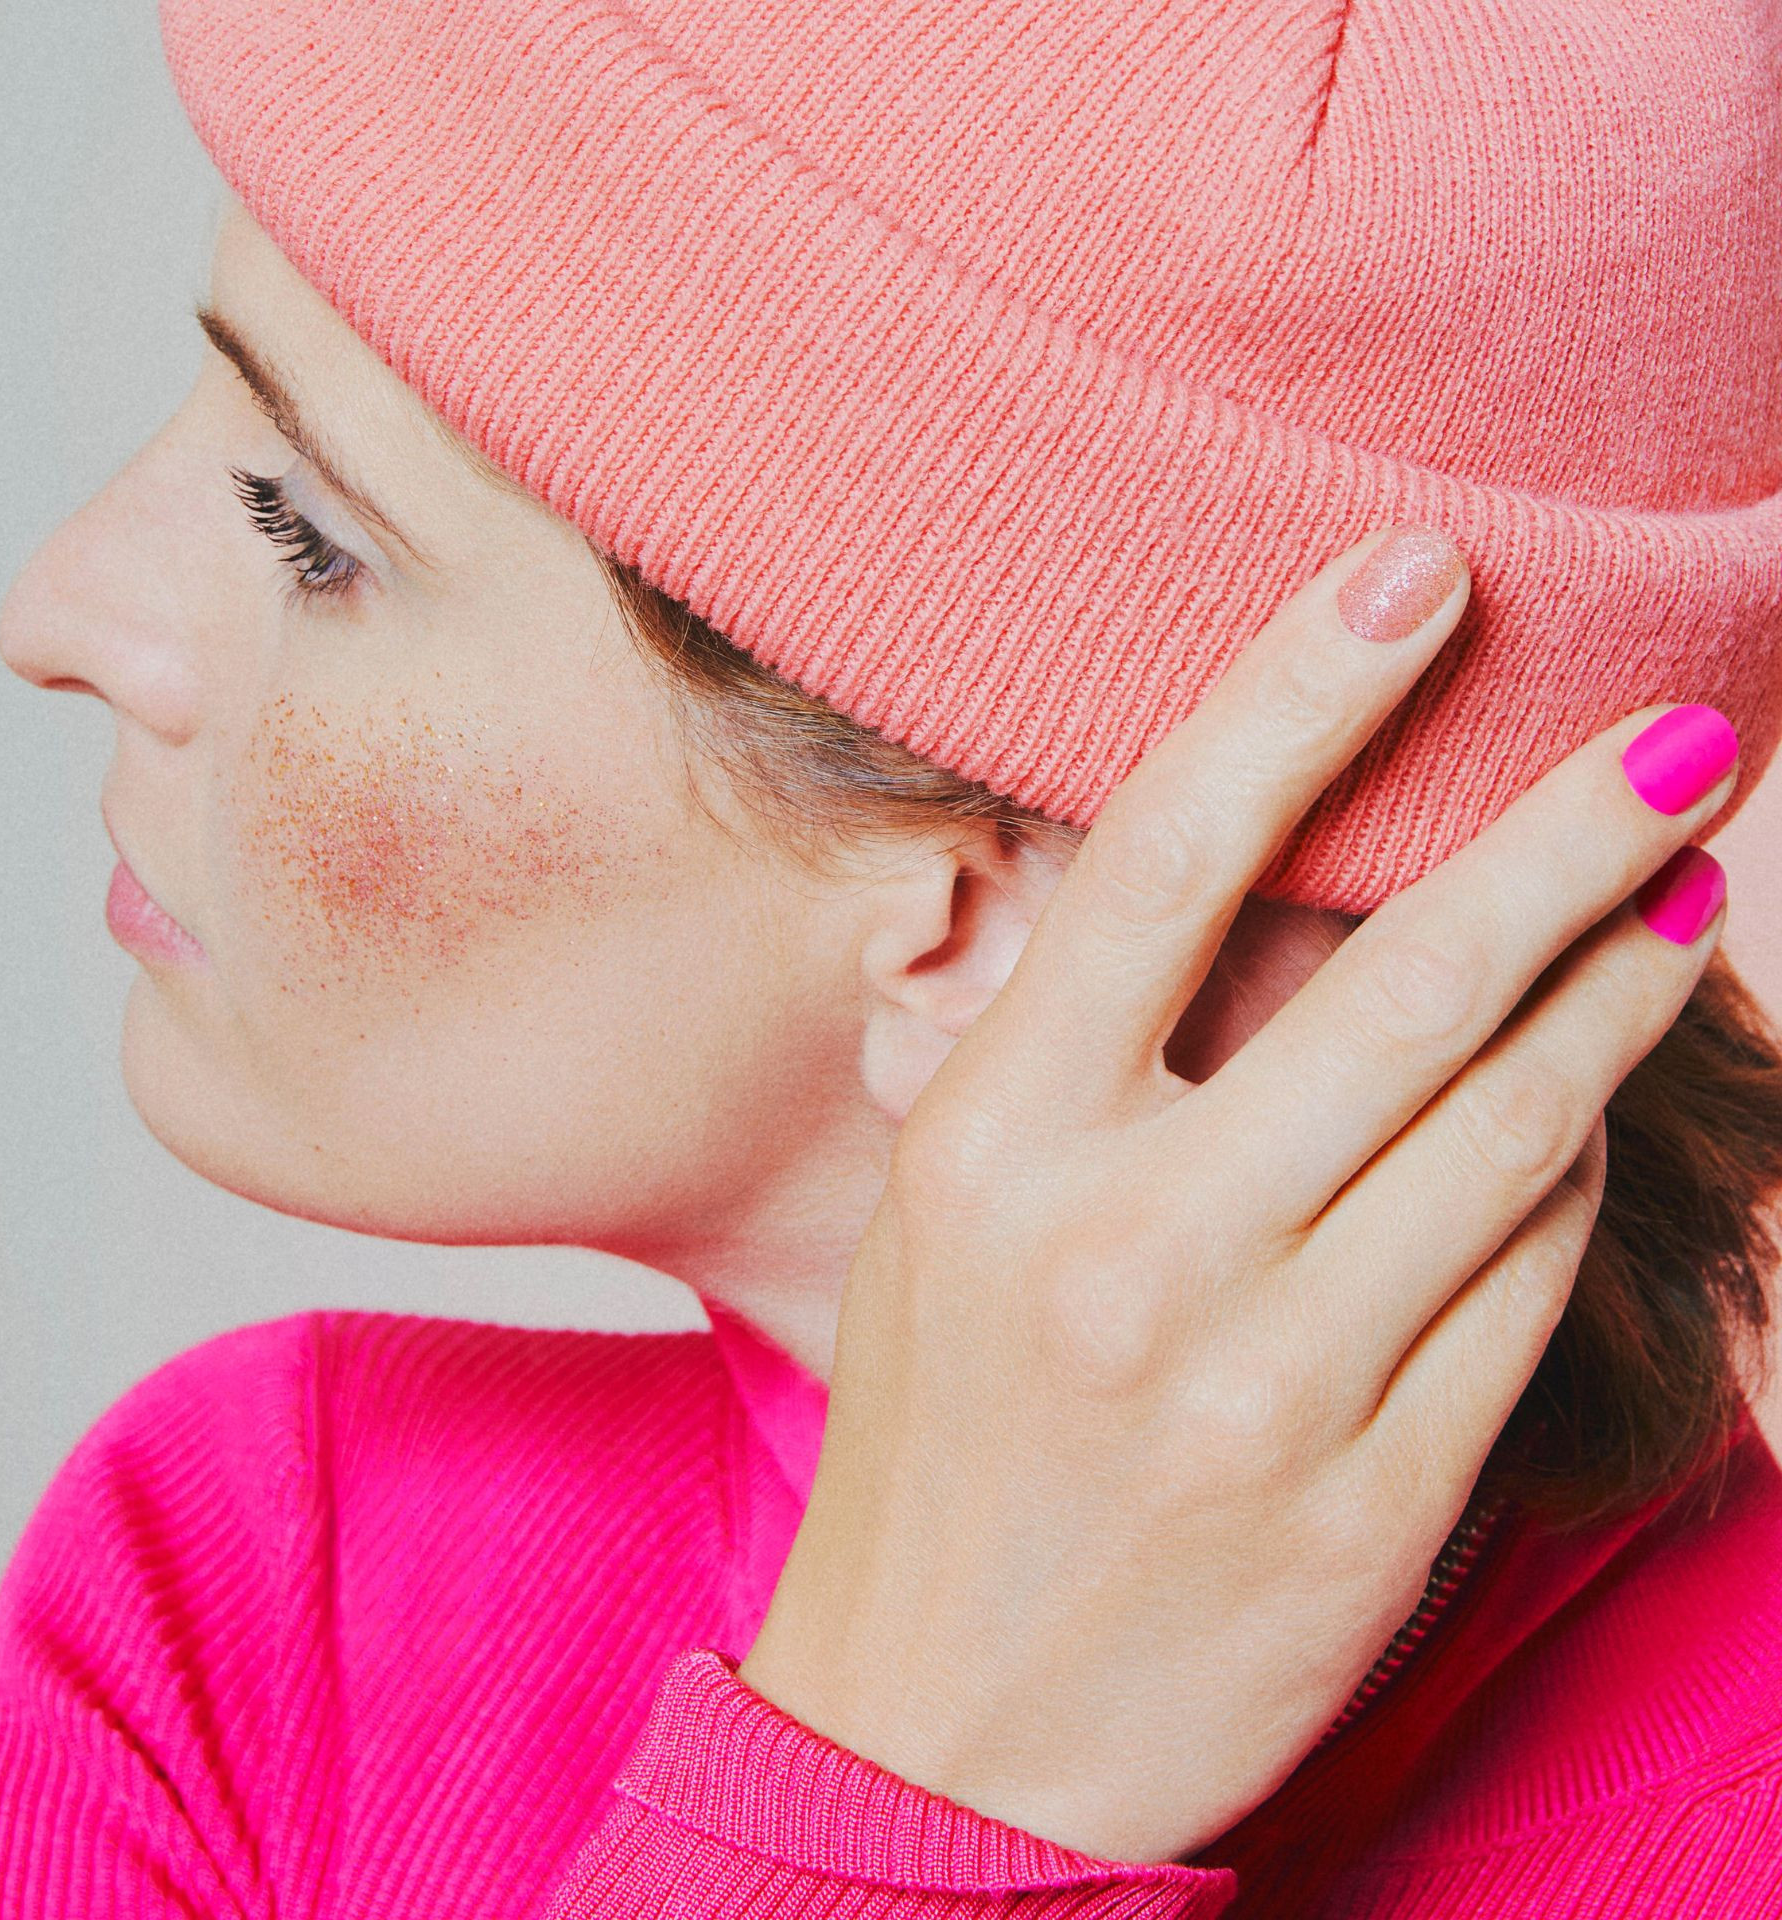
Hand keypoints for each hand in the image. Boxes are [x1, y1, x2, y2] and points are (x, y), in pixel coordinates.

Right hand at [736, 526, 1736, 1864]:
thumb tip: (1256, 885)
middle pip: (1404, 984)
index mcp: (992, 1148)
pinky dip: (1575, 1173)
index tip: (1418, 573)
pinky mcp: (1373, 1503)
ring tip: (1679, 892)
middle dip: (1570, 830)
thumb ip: (1074, 1055)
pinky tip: (1591, 1109)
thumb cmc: (942, 1433)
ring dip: (1622, 990)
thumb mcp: (949, 1218)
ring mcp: (1265, 1387)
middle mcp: (1127, 1252)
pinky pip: (1528, 1285)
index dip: (1299, 694)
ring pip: (1514, 1130)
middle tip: (1685, 731)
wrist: (942, 1730)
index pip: (1159, 863)